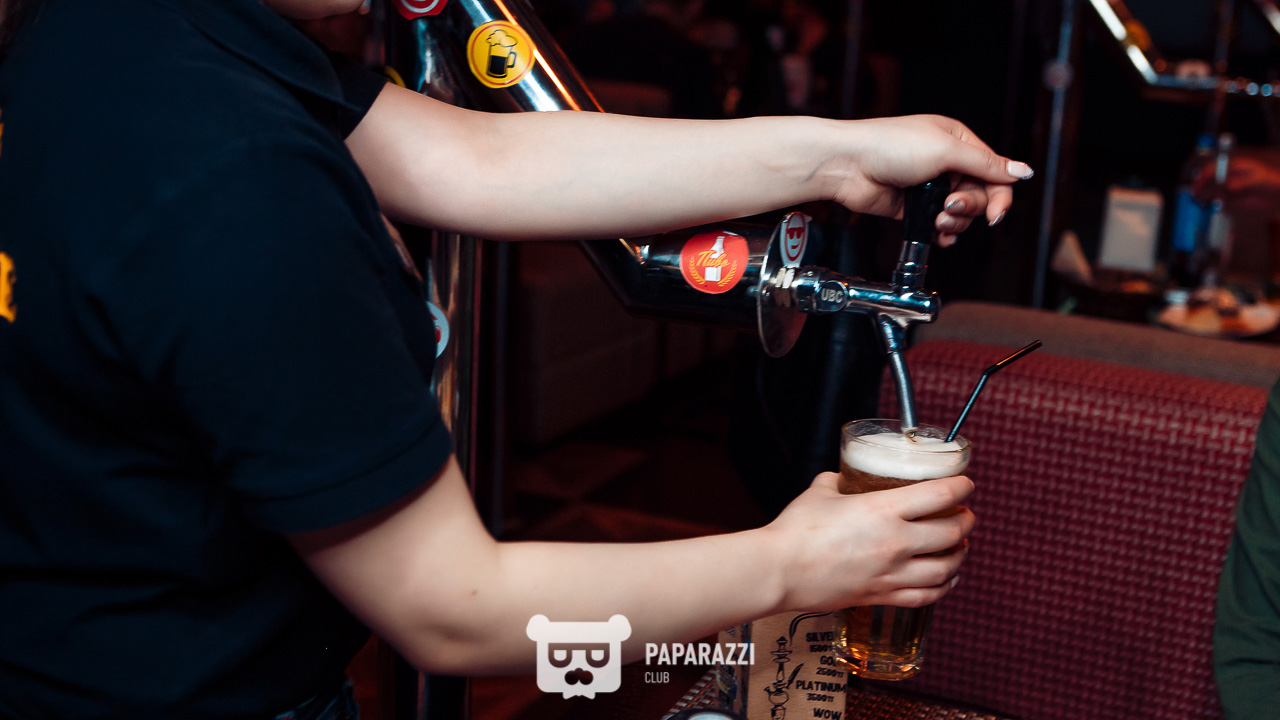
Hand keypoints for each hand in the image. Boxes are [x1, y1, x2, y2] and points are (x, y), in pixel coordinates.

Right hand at [766, 471, 975, 611]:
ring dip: (961, 554)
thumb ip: (836, 482)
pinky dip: (944, 586)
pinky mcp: (882, 596)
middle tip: (965, 513)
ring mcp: (891, 574)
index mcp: (883, 510)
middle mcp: (896, 543)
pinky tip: (946, 578)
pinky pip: (927, 595)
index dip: (961, 486)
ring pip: (947, 567)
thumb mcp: (819, 492)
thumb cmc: (795, 531)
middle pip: (952, 532)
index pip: (940, 494)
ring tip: (961, 546)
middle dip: (966, 520)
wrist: (780, 571)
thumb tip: (840, 479)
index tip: (966, 484)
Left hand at [823, 115, 1033, 244]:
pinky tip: (939, 237)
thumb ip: (986, 164)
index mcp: (959, 141)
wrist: (848, 165)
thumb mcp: (945, 150)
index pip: (994, 171)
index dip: (999, 195)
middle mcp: (946, 162)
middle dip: (969, 208)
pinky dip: (942, 234)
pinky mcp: (912, 207)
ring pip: (959, 213)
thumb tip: (1022, 171)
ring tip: (938, 221)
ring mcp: (929, 186)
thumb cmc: (889, 145)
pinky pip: (937, 224)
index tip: (994, 214)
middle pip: (978, 195)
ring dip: (953, 223)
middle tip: (950, 208)